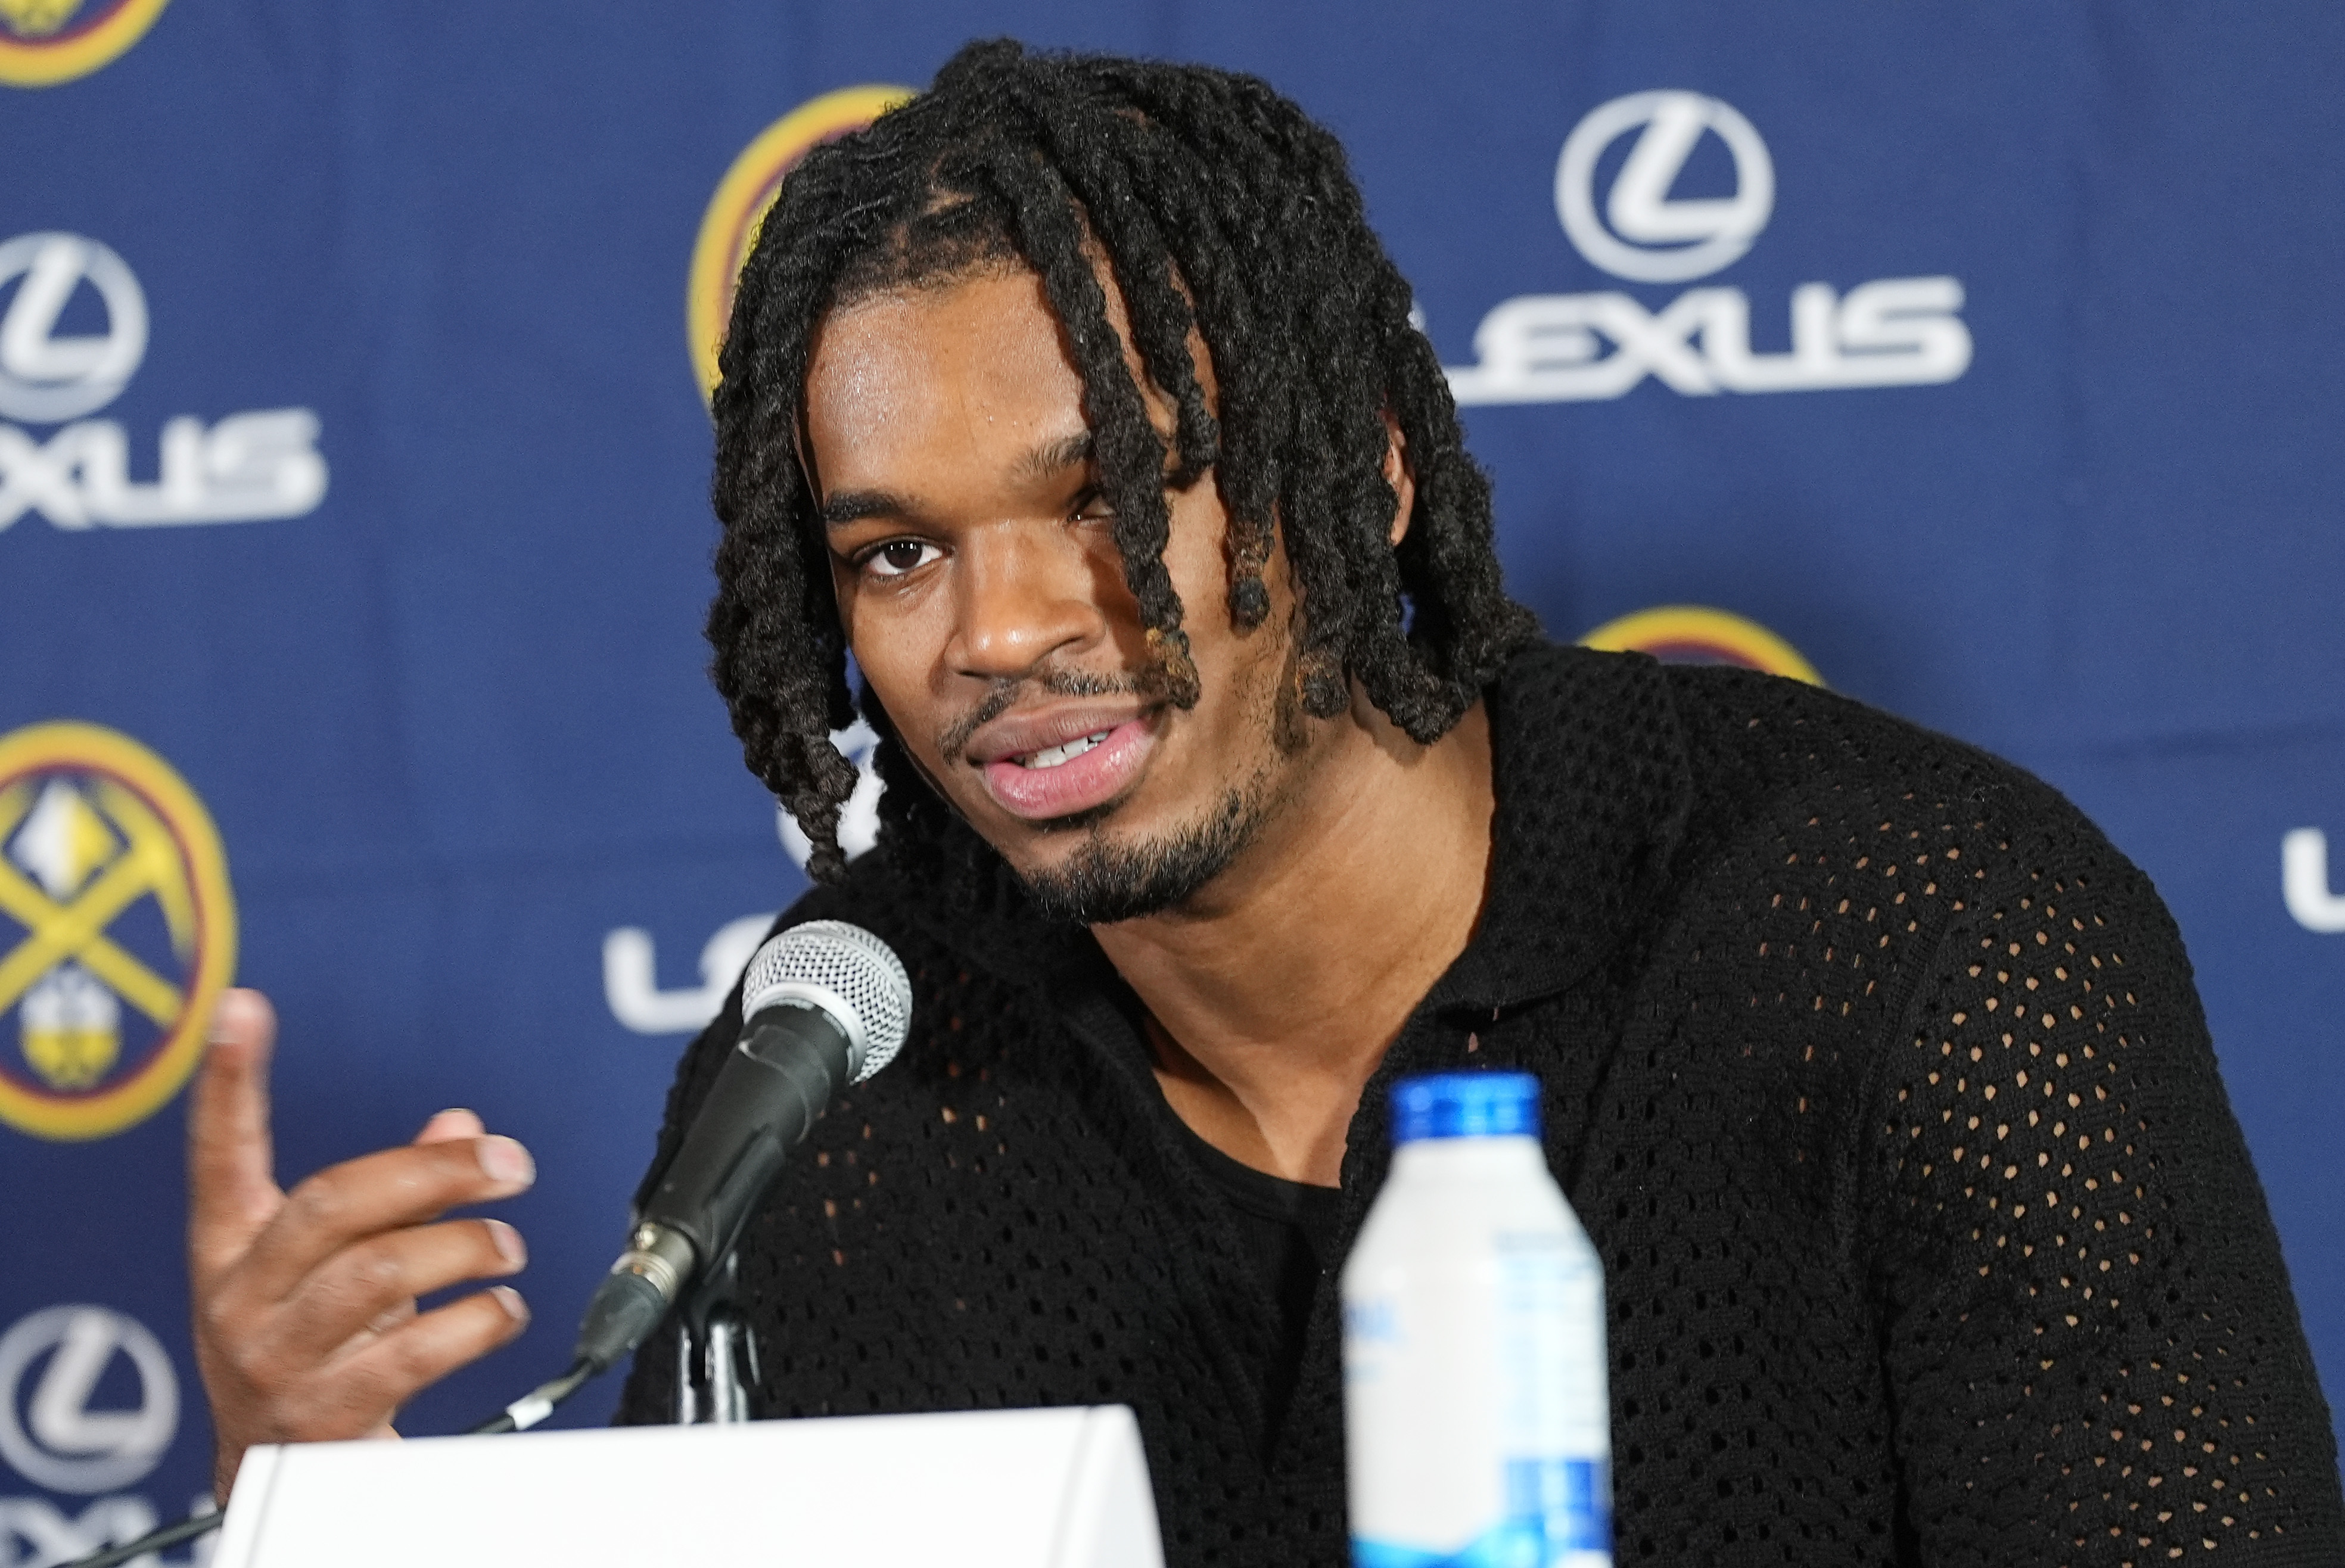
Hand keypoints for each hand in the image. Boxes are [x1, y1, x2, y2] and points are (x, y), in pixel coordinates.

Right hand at [188, 988, 536, 1501]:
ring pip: (379, 1274)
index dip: (226, 1081)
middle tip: (510, 1165)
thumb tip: (462, 1124)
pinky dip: (475, 1322)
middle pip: (333, 1205)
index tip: (241, 1009)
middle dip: (434, 1173)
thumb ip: (396, 1197)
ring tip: (509, 1248)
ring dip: (466, 1250)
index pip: (221, 1152)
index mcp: (233, 1250)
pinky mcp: (321, 1418)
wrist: (280, 1483)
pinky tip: (502, 1312)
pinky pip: (410, 1354)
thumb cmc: (316, 1355)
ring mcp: (273, 1362)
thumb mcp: (341, 1269)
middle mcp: (240, 1301)